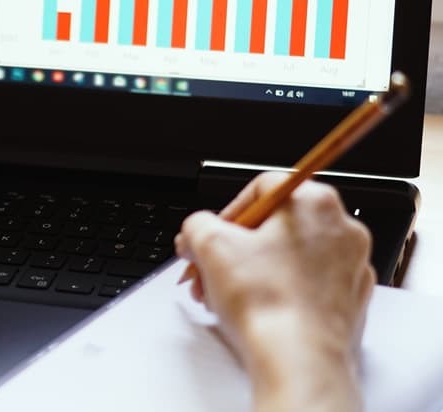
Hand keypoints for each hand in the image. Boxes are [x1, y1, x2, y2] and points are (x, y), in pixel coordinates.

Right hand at [174, 173, 374, 410]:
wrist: (298, 360)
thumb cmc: (268, 304)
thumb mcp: (209, 245)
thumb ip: (197, 224)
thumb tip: (197, 229)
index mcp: (314, 202)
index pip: (261, 188)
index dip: (226, 213)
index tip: (210, 234)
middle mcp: (341, 229)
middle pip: (275, 225)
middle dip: (236, 247)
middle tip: (212, 266)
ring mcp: (351, 266)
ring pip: (290, 256)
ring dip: (252, 270)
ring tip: (225, 293)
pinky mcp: (350, 300)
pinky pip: (307, 284)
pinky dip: (279, 291)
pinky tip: (255, 308)